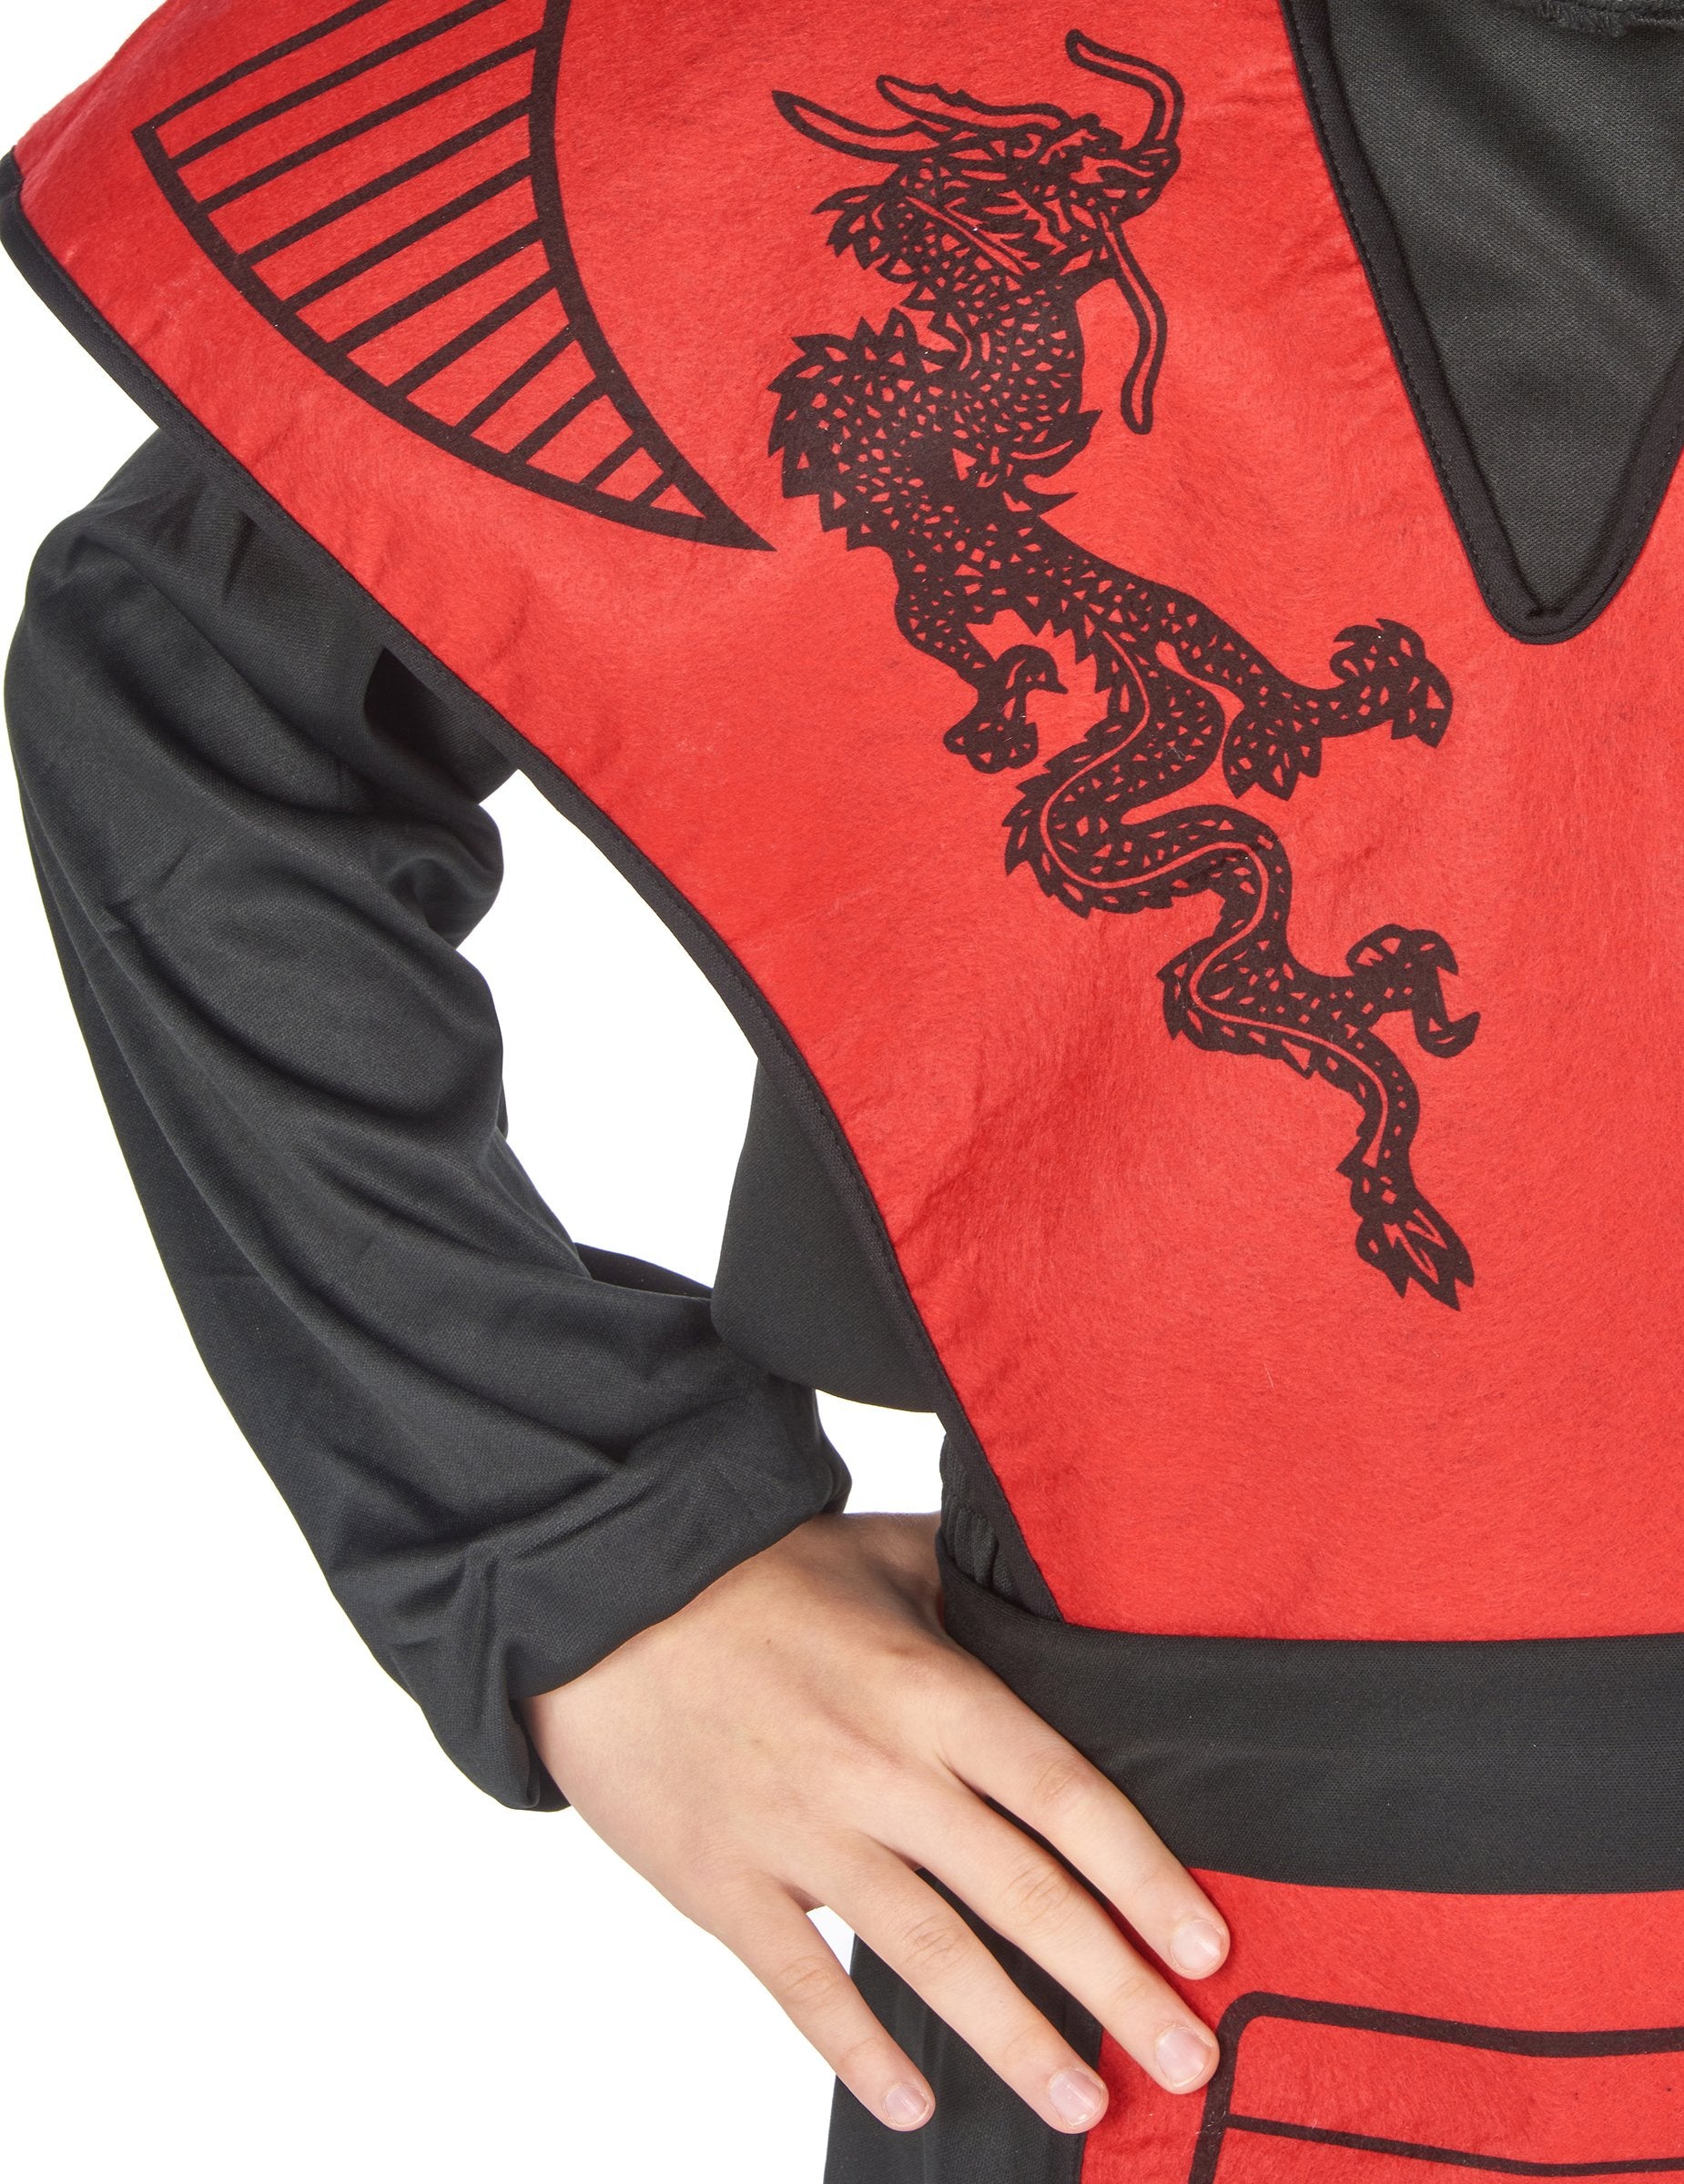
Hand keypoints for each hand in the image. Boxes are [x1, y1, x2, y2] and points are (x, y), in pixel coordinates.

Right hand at [520, 1512, 1227, 2136]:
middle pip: (1019, 1892)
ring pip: (926, 1954)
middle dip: (1113, 1983)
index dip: (1141, 1875)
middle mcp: (877, 1770)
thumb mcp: (882, 1554)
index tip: (1204, 1943)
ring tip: (1081, 2098)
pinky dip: (856, 2049)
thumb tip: (1067, 1586)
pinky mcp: (722, 1880)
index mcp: (928, 1689)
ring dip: (1012, 2036)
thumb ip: (976, 1587)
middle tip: (1185, 2054)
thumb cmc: (751, 1569)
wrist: (601, 1591)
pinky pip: (801, 1982)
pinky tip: (913, 2101)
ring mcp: (798, 1832)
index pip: (1062, 1796)